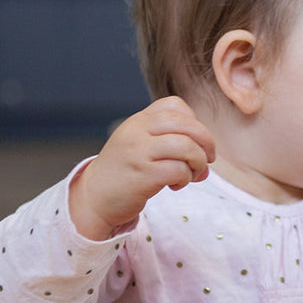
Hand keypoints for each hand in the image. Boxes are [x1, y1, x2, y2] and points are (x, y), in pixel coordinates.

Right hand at [68, 96, 216, 240]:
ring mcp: (139, 152)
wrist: (94, 197)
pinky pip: (179, 170)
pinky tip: (174, 185)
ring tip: (191, 174)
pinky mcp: (142, 175)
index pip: (175, 105)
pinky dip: (185, 178)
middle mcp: (137, 131)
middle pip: (187, 124)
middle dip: (206, 142)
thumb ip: (173, 143)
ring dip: (198, 162)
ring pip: (187, 147)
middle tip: (207, 159)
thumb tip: (208, 159)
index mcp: (138, 120)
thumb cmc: (125, 172)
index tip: (193, 140)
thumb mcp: (141, 145)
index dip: (193, 121)